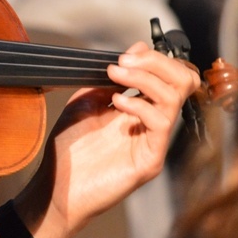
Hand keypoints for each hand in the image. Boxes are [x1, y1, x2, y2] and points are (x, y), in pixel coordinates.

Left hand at [14, 41, 199, 237]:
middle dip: (156, 64)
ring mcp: (154, 143)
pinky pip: (161, 126)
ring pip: (174, 99)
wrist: (55, 185)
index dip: (153, 59)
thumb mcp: (84, 101)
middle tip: (124, 63)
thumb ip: (108, 78)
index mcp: (141, 108)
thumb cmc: (69, 148)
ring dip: (144, 79)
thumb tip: (134, 51)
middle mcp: (152, 124)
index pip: (169, 76)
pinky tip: (117, 102)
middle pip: (182, 82)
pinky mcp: (149, 161)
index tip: (125, 55)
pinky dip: (140, 106)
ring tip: (116, 75)